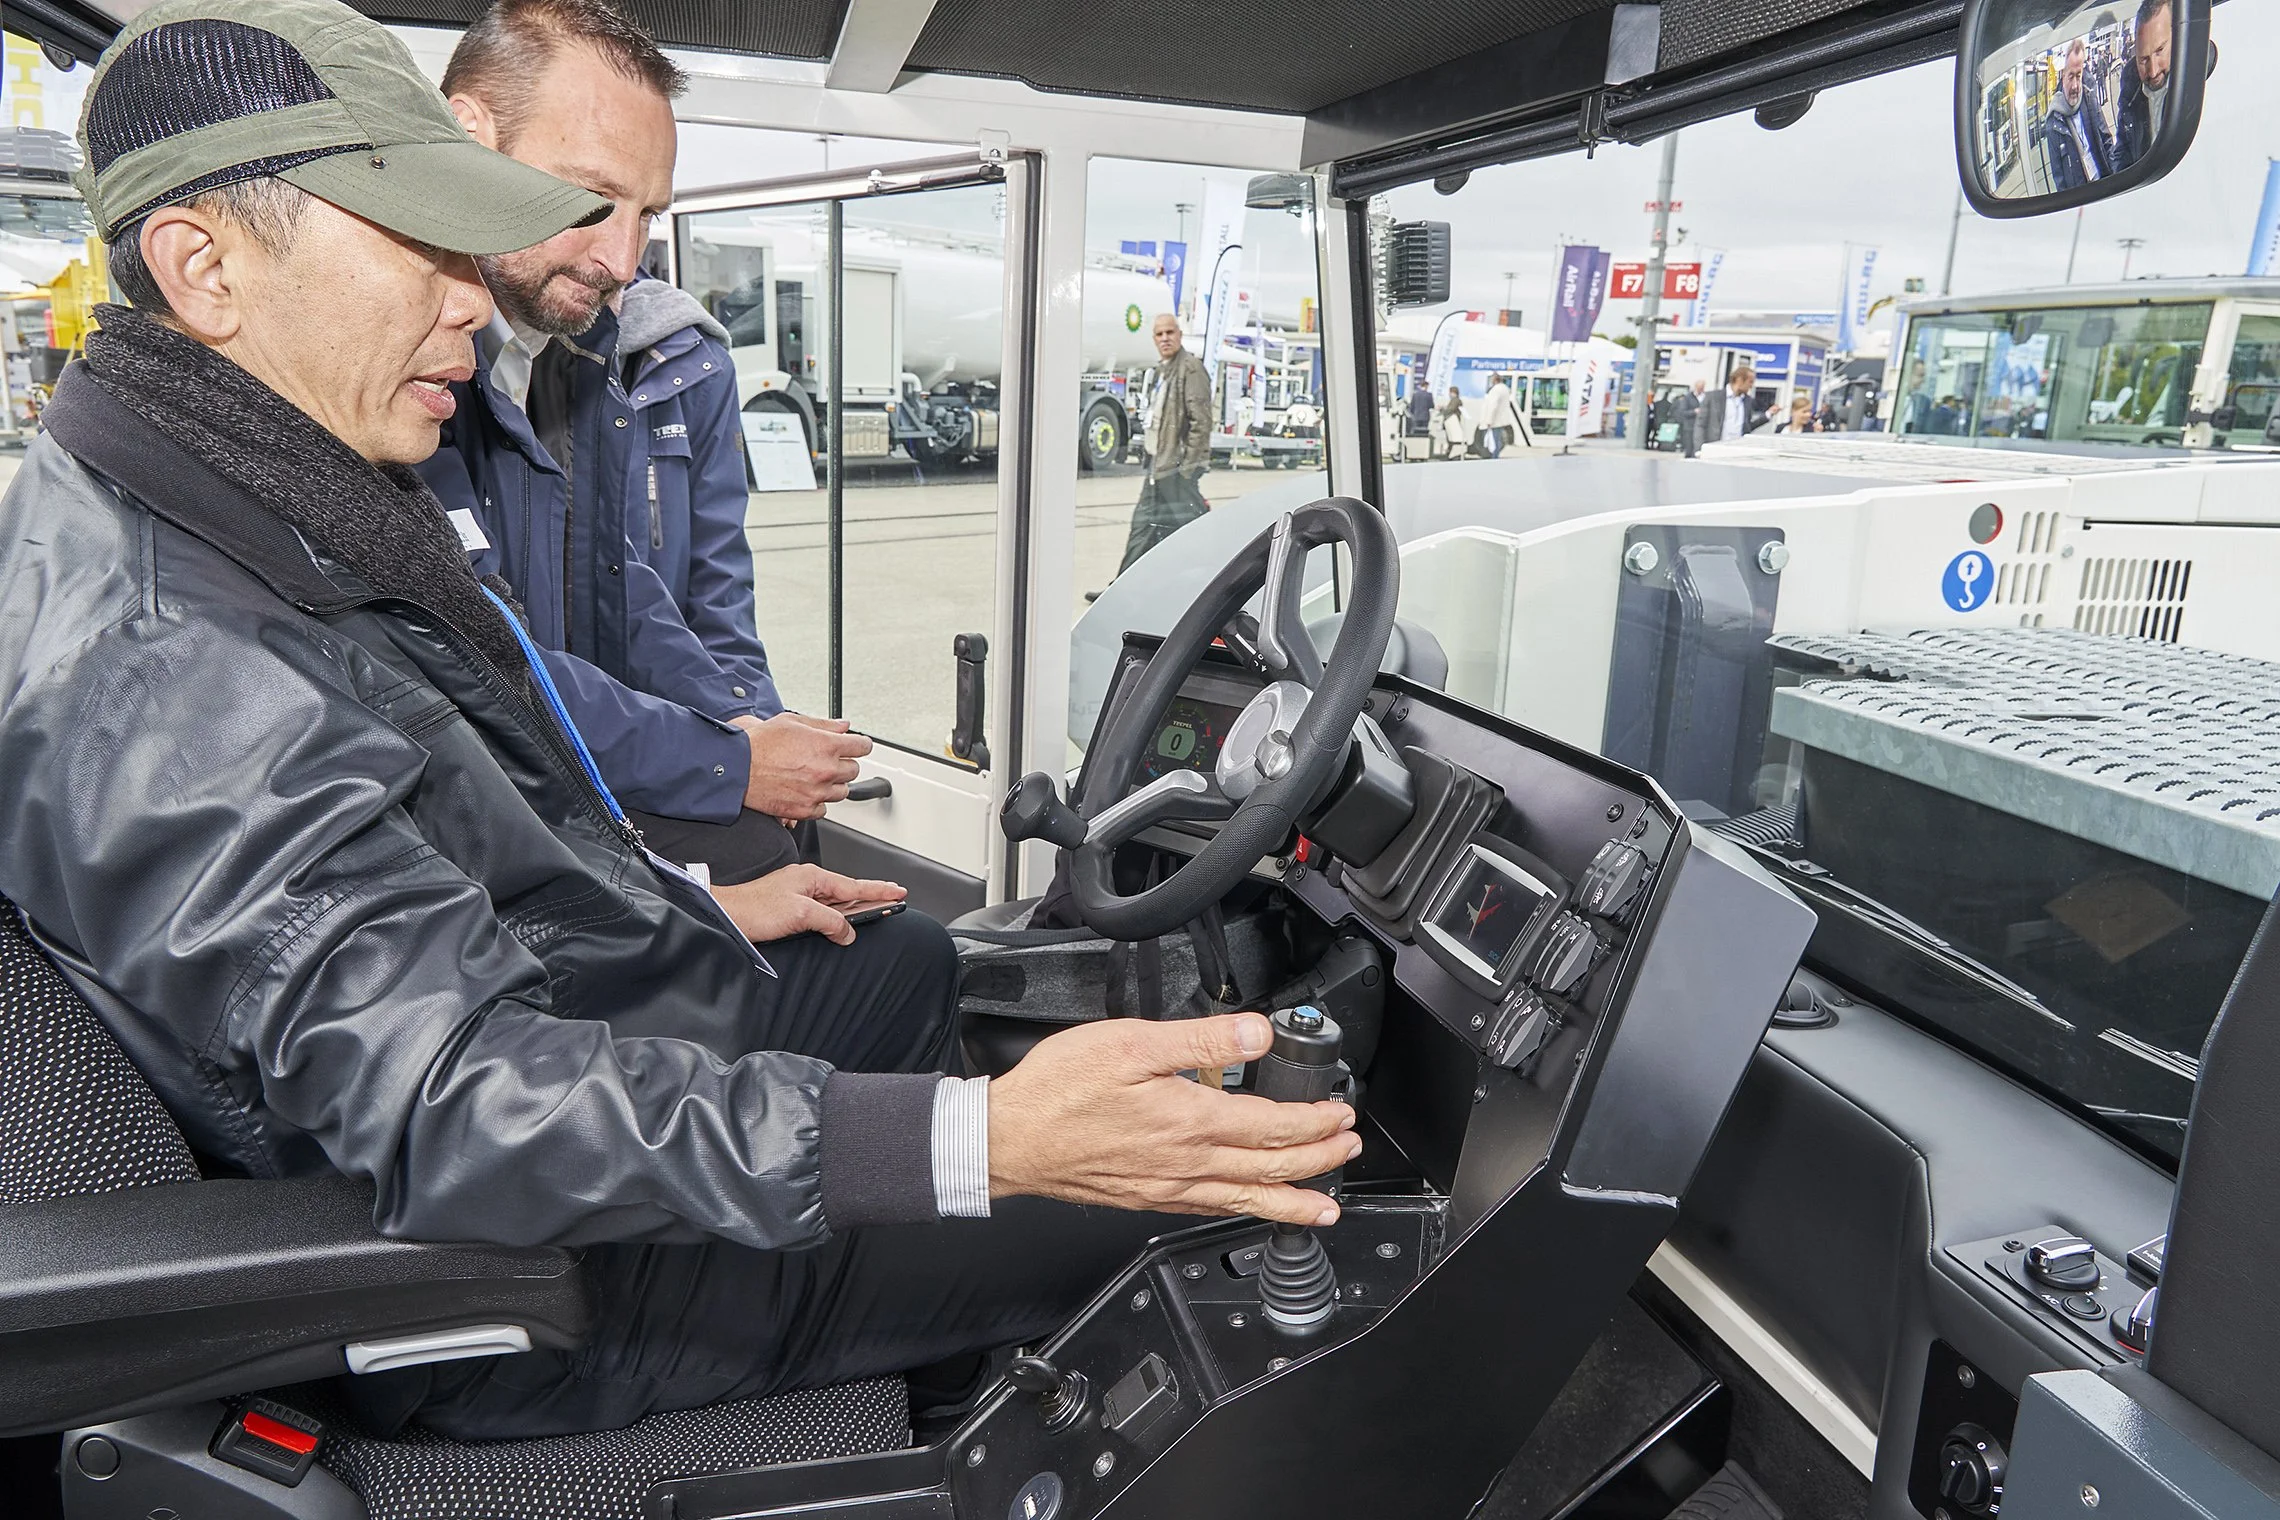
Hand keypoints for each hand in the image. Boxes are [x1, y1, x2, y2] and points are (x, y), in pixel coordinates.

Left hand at [710, 863, 904, 944]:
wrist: (726, 915)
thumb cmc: (754, 909)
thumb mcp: (800, 914)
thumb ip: (830, 921)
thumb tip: (847, 931)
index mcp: (812, 877)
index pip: (854, 885)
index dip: (879, 890)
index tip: (898, 891)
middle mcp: (807, 882)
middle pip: (847, 892)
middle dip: (871, 897)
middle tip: (892, 901)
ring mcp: (798, 893)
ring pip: (835, 902)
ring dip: (853, 909)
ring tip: (873, 914)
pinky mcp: (790, 906)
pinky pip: (821, 910)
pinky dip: (835, 917)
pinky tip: (839, 925)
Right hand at [731, 713, 871, 818]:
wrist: (737, 768)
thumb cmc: (760, 744)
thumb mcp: (792, 722)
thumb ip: (824, 725)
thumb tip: (844, 726)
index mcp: (827, 746)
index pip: (863, 747)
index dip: (859, 745)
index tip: (856, 746)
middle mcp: (826, 770)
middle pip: (854, 770)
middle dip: (843, 764)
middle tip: (825, 760)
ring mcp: (817, 792)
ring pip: (842, 791)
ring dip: (832, 784)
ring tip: (812, 776)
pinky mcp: (805, 810)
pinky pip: (824, 809)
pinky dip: (817, 801)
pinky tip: (805, 791)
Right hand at [988, 1013, 1360, 1226]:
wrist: (1011, 1139)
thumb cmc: (1060, 1091)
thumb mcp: (1132, 1042)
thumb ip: (1201, 1040)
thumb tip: (1257, 1033)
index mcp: (1190, 1120)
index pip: (1272, 1126)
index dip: (1313, 1121)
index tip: (1339, 1112)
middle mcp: (1187, 1163)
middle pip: (1270, 1168)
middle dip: (1318, 1159)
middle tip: (1346, 1148)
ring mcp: (1169, 1187)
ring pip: (1247, 1200)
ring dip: (1293, 1200)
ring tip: (1324, 1206)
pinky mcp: (1148, 1198)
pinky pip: (1212, 1210)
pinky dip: (1245, 1212)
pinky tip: (1251, 1209)